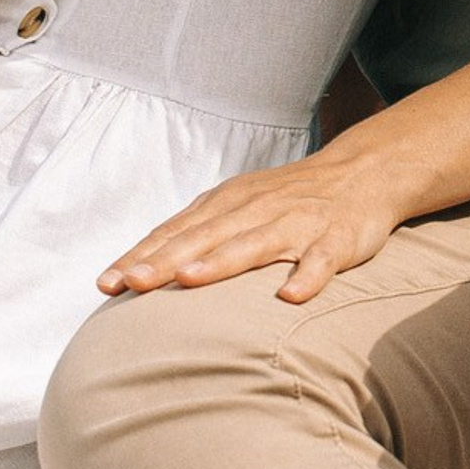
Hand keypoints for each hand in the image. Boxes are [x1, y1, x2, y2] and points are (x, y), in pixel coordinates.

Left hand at [98, 134, 414, 302]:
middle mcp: (257, 210)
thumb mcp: (238, 206)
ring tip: (191, 281)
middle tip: (132, 283)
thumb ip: (195, 235)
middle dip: (166, 261)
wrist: (363, 172)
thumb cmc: (289, 199)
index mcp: (228, 204)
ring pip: (255, 244)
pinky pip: (321, 260)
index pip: (176, 232)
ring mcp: (297, 223)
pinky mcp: (336, 239)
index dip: (141, 256)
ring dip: (222, 262)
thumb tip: (136, 270)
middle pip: (205, 238)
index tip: (107, 284)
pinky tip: (292, 296)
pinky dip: (307, 276)